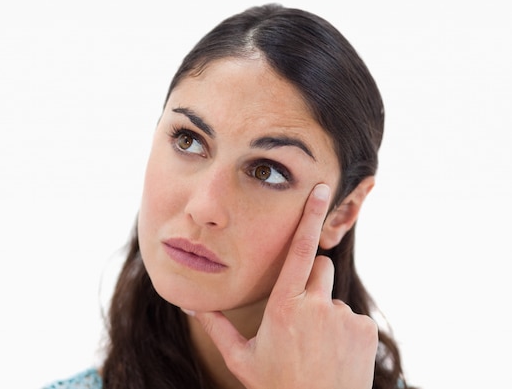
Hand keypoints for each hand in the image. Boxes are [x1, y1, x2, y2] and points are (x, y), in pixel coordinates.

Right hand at [191, 184, 377, 388]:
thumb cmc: (275, 387)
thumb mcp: (241, 358)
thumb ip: (217, 326)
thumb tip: (192, 304)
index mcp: (284, 306)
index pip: (299, 249)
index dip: (310, 216)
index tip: (321, 189)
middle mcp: (316, 305)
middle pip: (318, 267)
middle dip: (310, 280)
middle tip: (300, 315)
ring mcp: (343, 317)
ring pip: (333, 296)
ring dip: (325, 310)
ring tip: (316, 345)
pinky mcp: (365, 330)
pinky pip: (352, 317)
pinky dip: (344, 330)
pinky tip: (333, 354)